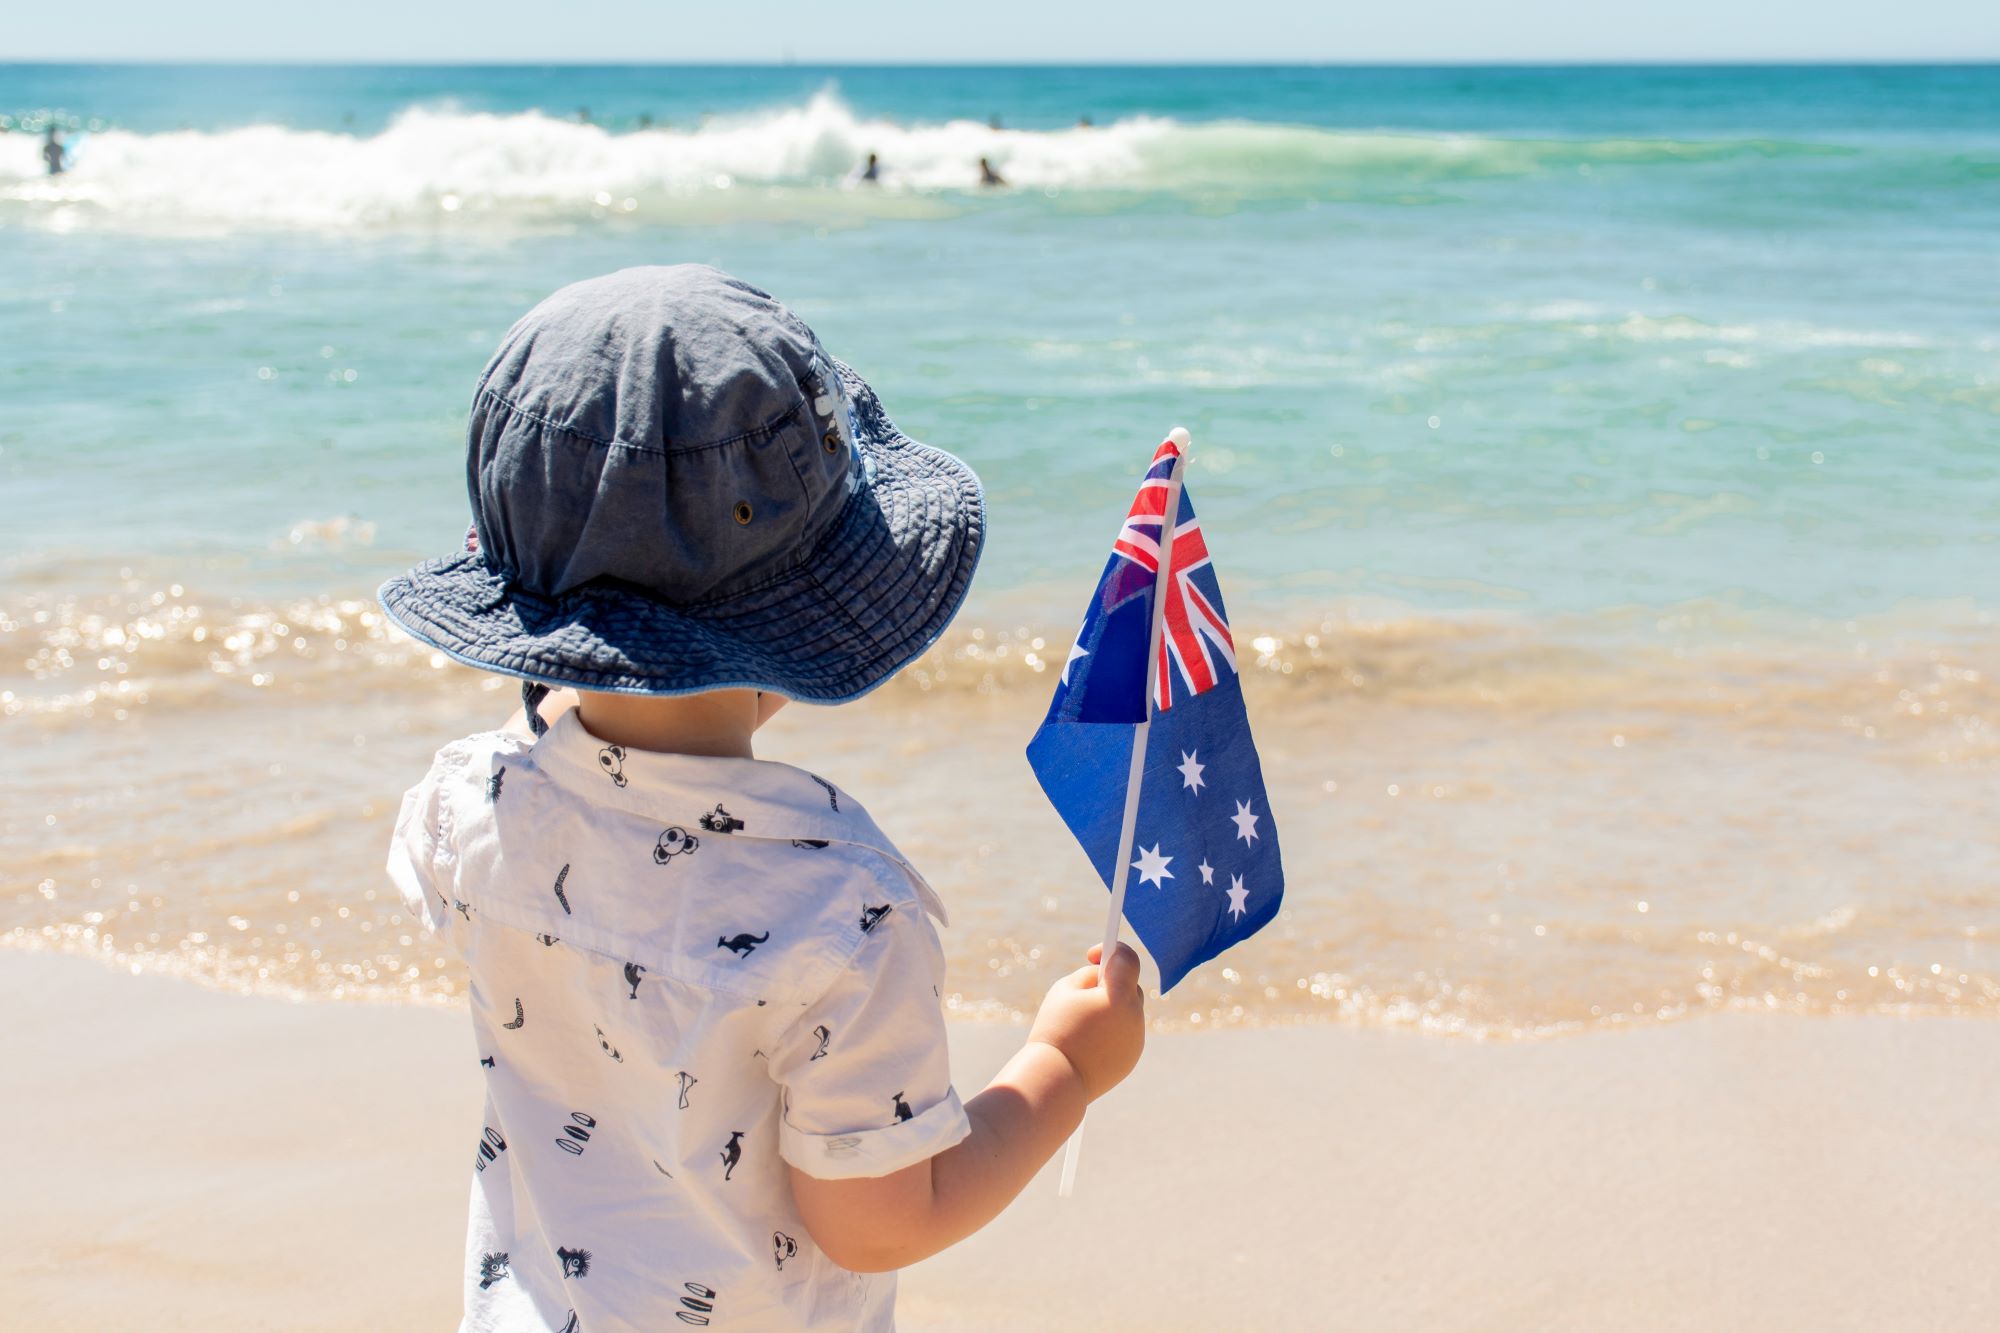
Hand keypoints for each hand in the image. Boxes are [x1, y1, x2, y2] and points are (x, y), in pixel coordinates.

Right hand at [1025, 942, 1145, 1101]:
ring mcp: (1137, 1038)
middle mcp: (1134, 1016)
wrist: (1056, 1080)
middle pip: (1129, 985)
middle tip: (1086, 987)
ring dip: (1112, 1006)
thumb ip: (1088, 976)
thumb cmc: (1056, 1030)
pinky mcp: (1132, 1056)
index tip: (1094, 955)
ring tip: (1084, 1016)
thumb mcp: (1064, 990)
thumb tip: (1104, 976)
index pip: (1128, 959)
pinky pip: (1125, 1032)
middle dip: (1111, 982)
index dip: (1113, 950)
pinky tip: (1090, 1037)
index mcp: (1118, 996)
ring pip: (1128, 1010)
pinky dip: (1112, 1029)